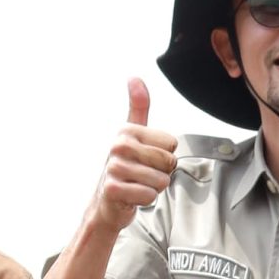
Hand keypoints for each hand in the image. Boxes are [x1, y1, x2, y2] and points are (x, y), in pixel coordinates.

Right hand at [92, 78, 178, 234]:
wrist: (107, 200)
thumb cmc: (125, 167)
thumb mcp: (132, 134)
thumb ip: (138, 107)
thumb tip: (134, 77)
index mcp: (127, 130)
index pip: (172, 144)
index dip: (165, 156)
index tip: (146, 159)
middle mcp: (118, 145)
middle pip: (169, 162)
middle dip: (162, 173)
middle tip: (143, 174)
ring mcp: (114, 167)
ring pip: (161, 180)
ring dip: (154, 187)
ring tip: (137, 184)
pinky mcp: (113, 189)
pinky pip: (149, 195)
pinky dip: (145, 200)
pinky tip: (132, 196)